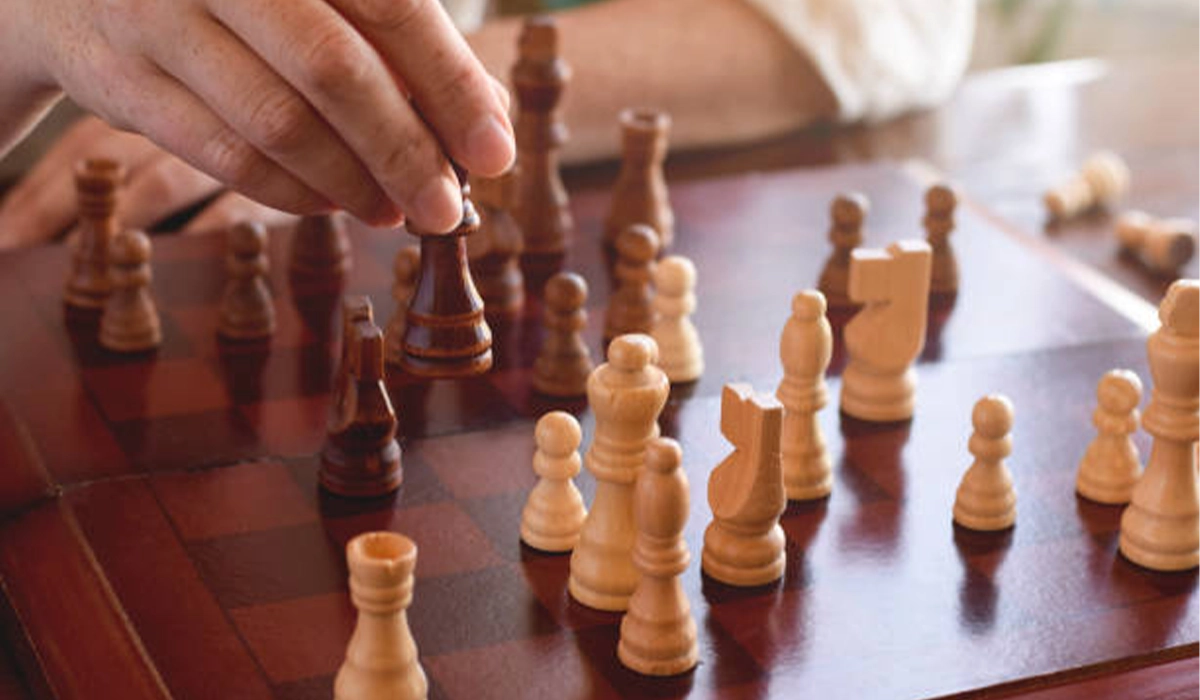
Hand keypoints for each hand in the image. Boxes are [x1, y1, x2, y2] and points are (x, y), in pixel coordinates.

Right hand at [18, 0, 513, 232]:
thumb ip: (390, 29)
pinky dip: (290, 192)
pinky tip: (333, 203)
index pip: (391, 5)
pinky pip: (223, 155)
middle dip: (406, 153)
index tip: (495, 152)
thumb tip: (486, 114)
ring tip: (397, 211)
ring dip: (352, 183)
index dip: (451, 85)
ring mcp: (156, 15)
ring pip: (277, 122)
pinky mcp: (118, 79)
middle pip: (335, 71)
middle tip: (448, 208)